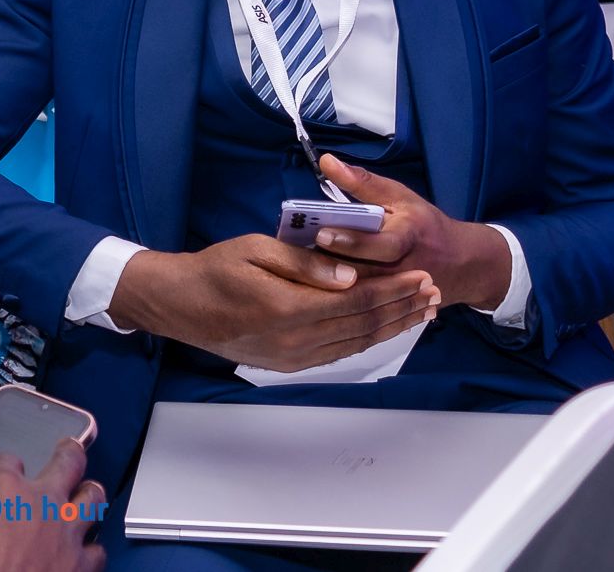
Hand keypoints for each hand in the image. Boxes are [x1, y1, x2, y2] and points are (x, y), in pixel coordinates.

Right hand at [0, 439, 105, 571]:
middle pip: (68, 460)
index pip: (8, 459)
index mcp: (2, 488)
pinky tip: (84, 551)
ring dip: (89, 494)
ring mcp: (66, 532)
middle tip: (68, 450)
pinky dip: (91, 548)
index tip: (4, 473)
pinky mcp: (81, 565)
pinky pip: (98, 549)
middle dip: (68, 452)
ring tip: (86, 492)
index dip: (5, 467)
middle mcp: (40, 501)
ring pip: (94, 497)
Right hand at [108, 233, 437, 372]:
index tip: (420, 275)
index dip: (394, 288)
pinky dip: (367, 339)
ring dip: (392, 326)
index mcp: (290, 309)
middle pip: (364, 325)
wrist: (182, 305)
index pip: (358, 300)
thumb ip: (306, 265)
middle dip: (403, 307)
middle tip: (431, 292)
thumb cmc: (215, 271)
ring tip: (419, 311)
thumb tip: (350, 276)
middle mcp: (296, 341)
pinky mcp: (290, 363)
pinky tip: (382, 327)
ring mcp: (294, 357)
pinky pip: (339, 353)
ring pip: (357, 343)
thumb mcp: (257, 251)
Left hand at [310, 156, 513, 309]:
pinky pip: (361, 308)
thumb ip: (363, 182)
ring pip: (359, 295)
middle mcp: (406, 270)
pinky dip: (337, 300)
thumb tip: (326, 162)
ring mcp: (400, 296)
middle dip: (329, 265)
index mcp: (410, 237)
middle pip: (364, 273)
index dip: (351, 242)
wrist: (464, 265)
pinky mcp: (393, 311)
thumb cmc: (425, 225)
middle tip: (297, 256)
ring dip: (329, 284)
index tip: (321, 234)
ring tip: (299, 272)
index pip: (381, 244)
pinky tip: (313, 291)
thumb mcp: (400, 197)